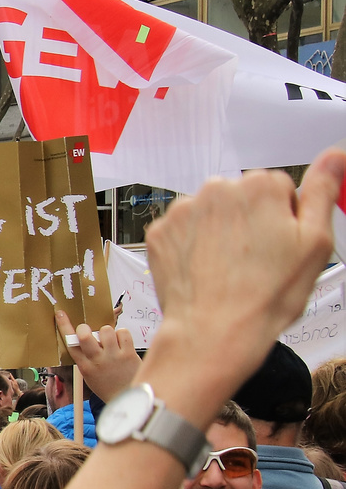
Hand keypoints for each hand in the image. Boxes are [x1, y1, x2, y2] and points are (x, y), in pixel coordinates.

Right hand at [55, 310, 139, 403]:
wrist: (127, 398)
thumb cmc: (107, 385)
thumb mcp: (89, 375)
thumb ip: (86, 357)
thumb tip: (87, 335)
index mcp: (85, 366)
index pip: (70, 344)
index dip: (64, 326)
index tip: (60, 314)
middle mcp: (97, 361)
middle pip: (84, 335)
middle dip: (85, 328)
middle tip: (89, 331)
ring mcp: (114, 357)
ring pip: (106, 330)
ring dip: (107, 331)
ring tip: (110, 341)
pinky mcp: (129, 354)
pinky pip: (122, 332)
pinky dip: (122, 334)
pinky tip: (121, 342)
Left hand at [143, 151, 343, 416]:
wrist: (212, 333)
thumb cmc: (267, 295)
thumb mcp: (315, 243)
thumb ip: (323, 192)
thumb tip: (334, 155)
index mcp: (261, 186)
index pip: (280, 188)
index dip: (285, 219)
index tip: (280, 245)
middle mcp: (217, 188)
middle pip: (243, 198)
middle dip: (251, 222)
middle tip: (255, 262)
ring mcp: (183, 210)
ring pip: (212, 213)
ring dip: (220, 232)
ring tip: (229, 269)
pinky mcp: (159, 231)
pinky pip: (183, 230)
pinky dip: (193, 246)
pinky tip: (205, 270)